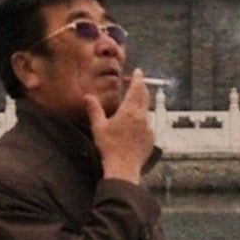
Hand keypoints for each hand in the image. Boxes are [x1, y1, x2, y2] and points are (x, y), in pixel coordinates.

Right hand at [86, 56, 153, 179]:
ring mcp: (148, 127)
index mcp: (130, 111)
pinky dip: (143, 119)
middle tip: (137, 82)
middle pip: (145, 96)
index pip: (137, 89)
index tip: (138, 72)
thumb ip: (94, 109)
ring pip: (147, 110)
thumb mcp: (98, 127)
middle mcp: (142, 116)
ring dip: (142, 103)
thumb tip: (88, 96)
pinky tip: (136, 124)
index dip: (138, 79)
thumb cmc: (110, 147)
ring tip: (134, 102)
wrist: (124, 167)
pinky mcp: (151, 138)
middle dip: (141, 87)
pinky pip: (148, 123)